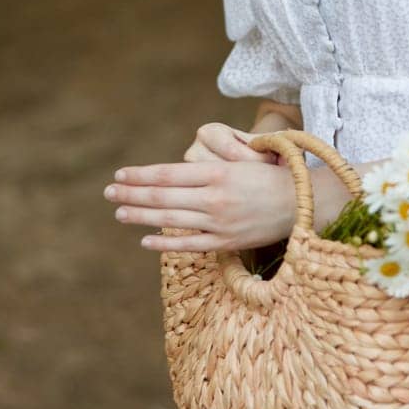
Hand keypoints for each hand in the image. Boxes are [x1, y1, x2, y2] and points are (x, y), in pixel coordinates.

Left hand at [103, 126, 295, 252]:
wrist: (300, 202)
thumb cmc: (266, 178)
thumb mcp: (236, 164)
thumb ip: (204, 171)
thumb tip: (166, 176)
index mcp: (217, 173)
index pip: (168, 174)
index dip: (141, 175)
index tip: (119, 175)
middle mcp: (215, 198)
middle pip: (164, 197)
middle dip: (132, 194)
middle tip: (108, 192)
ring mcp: (220, 222)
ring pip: (172, 219)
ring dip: (141, 216)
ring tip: (120, 212)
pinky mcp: (226, 243)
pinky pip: (190, 244)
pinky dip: (165, 242)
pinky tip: (145, 239)